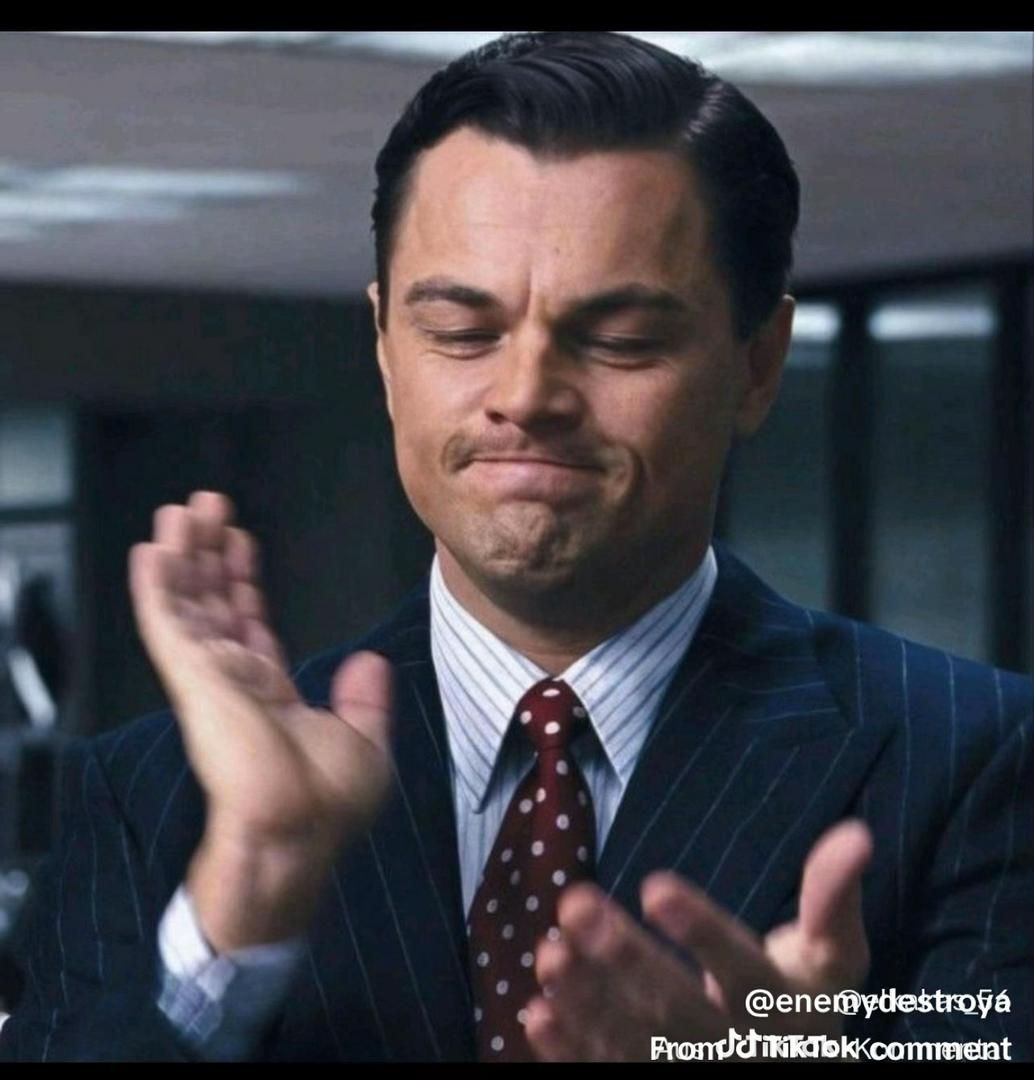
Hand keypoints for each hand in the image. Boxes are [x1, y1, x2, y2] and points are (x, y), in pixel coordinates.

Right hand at [129, 490, 394, 946]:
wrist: (300, 831)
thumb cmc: (329, 804)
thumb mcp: (365, 743)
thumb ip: (365, 699)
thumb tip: (370, 662)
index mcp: (269, 692)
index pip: (249, 625)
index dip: (243, 582)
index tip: (242, 543)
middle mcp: (234, 680)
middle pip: (214, 603)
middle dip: (210, 554)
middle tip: (208, 507)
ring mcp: (210, 679)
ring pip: (189, 603)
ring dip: (185, 555)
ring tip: (184, 509)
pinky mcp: (194, 680)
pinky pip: (169, 624)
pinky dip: (159, 587)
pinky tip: (155, 550)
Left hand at [524, 819, 872, 1060]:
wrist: (790, 1076)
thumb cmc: (800, 1007)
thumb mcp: (829, 959)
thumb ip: (832, 899)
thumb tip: (858, 833)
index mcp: (781, 1009)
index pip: (742, 968)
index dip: (700, 931)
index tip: (653, 885)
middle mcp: (736, 1052)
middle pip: (677, 1011)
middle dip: (624, 959)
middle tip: (575, 903)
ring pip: (634, 1048)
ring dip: (587, 1002)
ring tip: (549, 953)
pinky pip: (607, 1076)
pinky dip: (572, 1050)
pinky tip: (537, 1012)